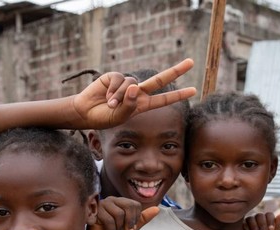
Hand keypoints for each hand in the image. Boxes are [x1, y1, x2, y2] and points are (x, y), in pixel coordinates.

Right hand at [69, 59, 195, 129]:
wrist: (86, 112)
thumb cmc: (104, 118)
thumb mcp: (119, 117)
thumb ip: (129, 105)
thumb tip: (135, 86)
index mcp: (142, 105)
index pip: (164, 99)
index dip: (178, 95)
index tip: (194, 90)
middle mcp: (137, 92)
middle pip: (159, 80)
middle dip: (175, 71)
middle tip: (191, 62)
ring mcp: (126, 84)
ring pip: (132, 83)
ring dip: (120, 96)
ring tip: (111, 105)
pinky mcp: (115, 77)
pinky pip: (119, 80)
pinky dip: (113, 90)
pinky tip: (106, 97)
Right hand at [86, 201, 159, 229]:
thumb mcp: (132, 227)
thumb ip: (143, 218)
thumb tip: (157, 209)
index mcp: (122, 202)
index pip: (135, 205)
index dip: (135, 219)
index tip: (131, 229)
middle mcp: (113, 200)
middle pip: (129, 206)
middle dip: (130, 222)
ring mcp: (103, 204)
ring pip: (119, 214)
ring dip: (120, 229)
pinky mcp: (95, 211)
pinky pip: (108, 220)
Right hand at [244, 211, 279, 229]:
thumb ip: (278, 225)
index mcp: (268, 217)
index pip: (269, 215)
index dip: (271, 221)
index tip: (271, 229)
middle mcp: (259, 217)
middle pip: (260, 216)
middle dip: (263, 226)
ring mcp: (251, 219)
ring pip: (252, 219)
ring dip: (255, 227)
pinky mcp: (245, 224)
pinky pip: (245, 224)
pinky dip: (249, 229)